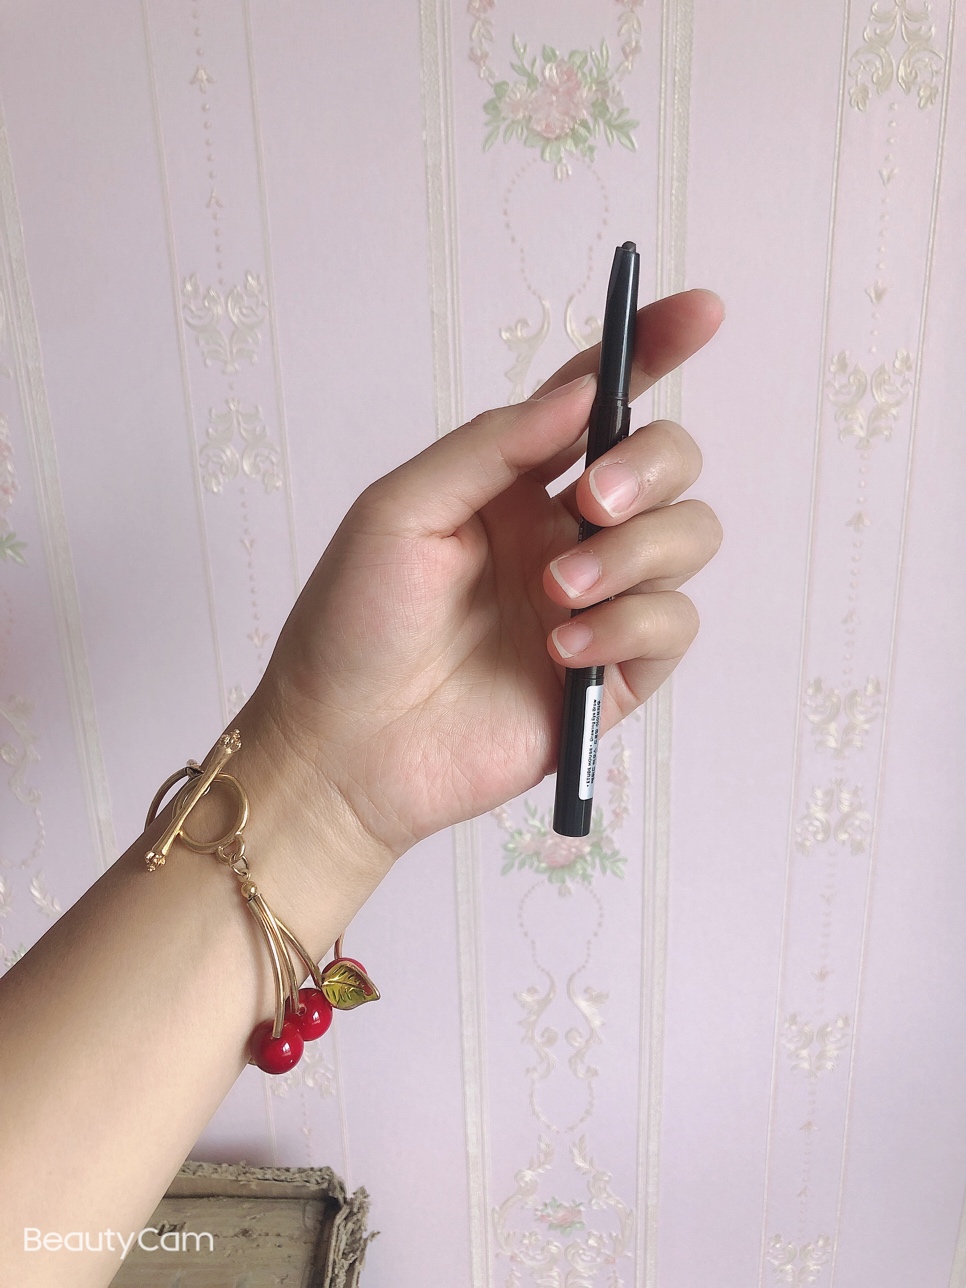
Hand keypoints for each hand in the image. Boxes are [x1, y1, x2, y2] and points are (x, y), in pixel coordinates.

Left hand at [257, 290, 723, 858]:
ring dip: (633, 555)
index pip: (600, 403)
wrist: (345, 745)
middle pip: (670, 465)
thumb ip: (494, 446)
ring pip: (688, 540)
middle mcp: (568, 534)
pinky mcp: (616, 676)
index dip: (652, 352)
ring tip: (556, 595)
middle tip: (594, 501)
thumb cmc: (353, 623)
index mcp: (517, 485)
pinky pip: (673, 627)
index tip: (700, 313)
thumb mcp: (402, 510)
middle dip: (652, 468)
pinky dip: (627, 627)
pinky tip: (561, 650)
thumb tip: (583, 395)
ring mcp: (597, 604)